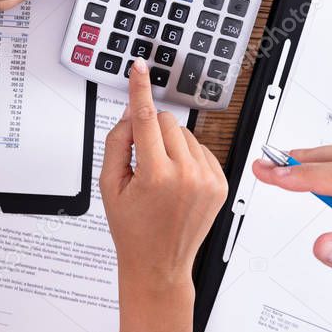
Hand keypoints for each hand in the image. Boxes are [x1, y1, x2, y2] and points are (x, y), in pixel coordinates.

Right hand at [99, 57, 227, 291]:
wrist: (160, 264)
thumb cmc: (133, 229)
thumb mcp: (110, 186)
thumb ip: (118, 143)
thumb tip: (130, 113)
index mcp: (156, 176)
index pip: (144, 119)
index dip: (140, 89)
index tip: (140, 68)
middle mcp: (187, 175)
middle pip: (166, 122)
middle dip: (150, 133)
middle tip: (142, 163)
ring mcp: (208, 180)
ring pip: (185, 134)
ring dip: (170, 146)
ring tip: (161, 178)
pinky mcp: (221, 183)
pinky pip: (202, 149)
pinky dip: (187, 158)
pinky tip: (177, 182)